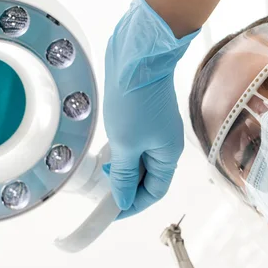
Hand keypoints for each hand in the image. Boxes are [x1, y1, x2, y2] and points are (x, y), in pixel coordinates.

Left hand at [103, 0, 198, 217]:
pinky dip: (119, 153)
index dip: (132, 205)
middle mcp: (164, 145)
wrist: (137, 55)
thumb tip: (122, 199)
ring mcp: (153, 130)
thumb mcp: (126, 144)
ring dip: (120, 170)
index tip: (109, 212)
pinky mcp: (142, 117)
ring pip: (137, 161)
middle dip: (124, 188)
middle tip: (100, 194)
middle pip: (146, 178)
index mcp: (167, 155)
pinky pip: (132, 144)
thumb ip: (124, 175)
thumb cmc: (135, 100)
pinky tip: (105, 152)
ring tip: (100, 172)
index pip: (153, 192)